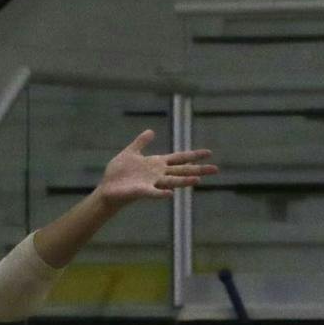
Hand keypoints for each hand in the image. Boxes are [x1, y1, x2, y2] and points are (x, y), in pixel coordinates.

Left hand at [96, 130, 217, 204]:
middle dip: (198, 169)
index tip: (208, 153)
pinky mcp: (141, 191)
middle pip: (182, 170)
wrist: (107, 188)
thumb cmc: (118, 173)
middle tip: (216, 169)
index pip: (179, 158)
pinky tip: (171, 193)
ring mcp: (151, 183)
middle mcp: (158, 174)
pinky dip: (162, 193)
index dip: (193, 155)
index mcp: (156, 164)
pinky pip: (154, 193)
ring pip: (172, 181)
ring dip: (185, 180)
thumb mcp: (130, 153)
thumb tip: (151, 131)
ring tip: (198, 180)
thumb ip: (141, 142)